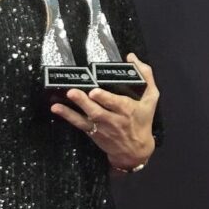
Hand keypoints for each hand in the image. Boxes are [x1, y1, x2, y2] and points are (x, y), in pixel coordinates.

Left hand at [50, 53, 159, 168]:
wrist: (136, 151)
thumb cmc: (143, 120)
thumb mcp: (151, 98)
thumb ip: (146, 75)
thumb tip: (131, 57)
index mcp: (128, 109)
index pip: (116, 104)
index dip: (105, 98)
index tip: (94, 92)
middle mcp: (114, 120)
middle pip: (98, 111)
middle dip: (85, 103)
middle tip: (72, 92)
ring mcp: (102, 127)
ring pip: (86, 119)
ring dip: (71, 111)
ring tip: (60, 103)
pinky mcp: (93, 133)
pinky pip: (79, 125)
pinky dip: (68, 116)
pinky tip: (56, 109)